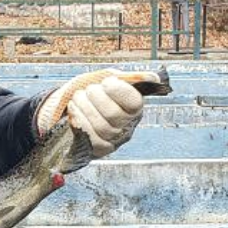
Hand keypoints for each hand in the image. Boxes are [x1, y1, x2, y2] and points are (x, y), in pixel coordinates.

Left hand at [35, 69, 152, 157]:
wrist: (74, 109)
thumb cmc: (95, 94)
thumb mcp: (109, 80)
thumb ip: (125, 78)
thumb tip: (153, 79)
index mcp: (134, 107)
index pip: (134, 102)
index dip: (118, 90)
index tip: (106, 82)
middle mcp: (127, 126)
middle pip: (114, 114)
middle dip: (96, 97)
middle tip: (89, 89)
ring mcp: (113, 140)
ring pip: (100, 126)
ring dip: (84, 106)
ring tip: (78, 97)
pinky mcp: (99, 149)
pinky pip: (89, 137)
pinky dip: (78, 119)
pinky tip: (74, 108)